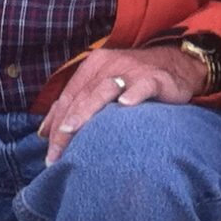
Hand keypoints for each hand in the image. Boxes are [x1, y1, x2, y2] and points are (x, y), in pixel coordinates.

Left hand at [37, 46, 206, 163]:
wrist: (176, 64)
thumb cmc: (134, 80)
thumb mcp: (101, 87)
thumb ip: (74, 106)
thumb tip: (44, 133)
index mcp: (92, 66)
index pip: (68, 98)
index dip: (55, 125)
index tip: (49, 153)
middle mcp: (108, 65)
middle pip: (81, 98)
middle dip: (65, 128)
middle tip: (56, 156)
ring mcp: (131, 71)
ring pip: (103, 91)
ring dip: (87, 110)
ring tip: (73, 129)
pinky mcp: (154, 78)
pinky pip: (142, 86)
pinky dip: (134, 94)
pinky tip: (125, 105)